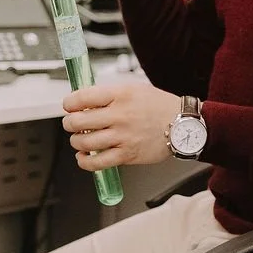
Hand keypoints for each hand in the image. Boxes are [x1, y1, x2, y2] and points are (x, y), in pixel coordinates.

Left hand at [60, 80, 180, 171]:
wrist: (183, 124)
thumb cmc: (158, 106)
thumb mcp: (133, 89)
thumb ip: (108, 95)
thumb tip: (82, 101)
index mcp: (120, 95)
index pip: (82, 98)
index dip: (69, 103)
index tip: (68, 106)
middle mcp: (120, 115)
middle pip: (78, 121)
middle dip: (69, 123)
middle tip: (71, 123)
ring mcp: (123, 136)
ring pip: (84, 143)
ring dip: (75, 142)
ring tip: (79, 139)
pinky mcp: (127, 155)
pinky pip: (97, 163)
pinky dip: (84, 162)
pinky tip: (83, 156)